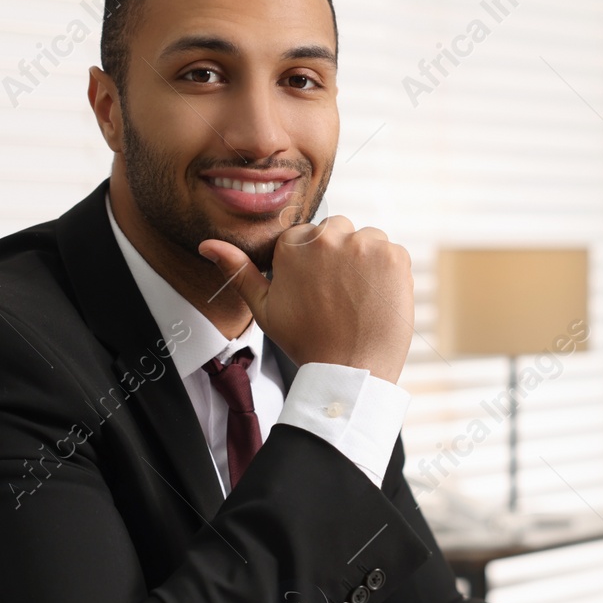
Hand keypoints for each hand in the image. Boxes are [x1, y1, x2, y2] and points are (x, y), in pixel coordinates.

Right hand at [198, 216, 413, 383]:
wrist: (350, 370)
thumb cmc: (306, 342)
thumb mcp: (264, 307)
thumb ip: (238, 271)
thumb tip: (208, 244)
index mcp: (294, 244)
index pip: (308, 236)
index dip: (314, 264)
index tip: (318, 290)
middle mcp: (329, 236)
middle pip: (337, 232)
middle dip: (338, 256)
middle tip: (338, 296)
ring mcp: (365, 244)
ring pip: (366, 240)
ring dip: (364, 261)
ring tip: (356, 298)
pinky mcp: (394, 256)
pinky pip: (391, 252)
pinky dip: (386, 272)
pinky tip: (375, 298)